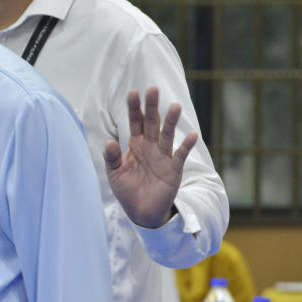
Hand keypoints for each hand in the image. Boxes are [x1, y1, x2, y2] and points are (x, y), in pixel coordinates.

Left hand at [102, 86, 198, 227]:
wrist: (140, 212)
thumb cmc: (127, 190)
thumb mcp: (114, 173)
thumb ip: (111, 157)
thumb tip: (110, 142)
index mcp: (135, 145)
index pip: (135, 123)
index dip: (134, 108)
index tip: (133, 92)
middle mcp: (150, 147)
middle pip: (152, 123)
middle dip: (152, 107)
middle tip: (152, 89)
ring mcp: (163, 157)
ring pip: (167, 135)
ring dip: (170, 121)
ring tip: (174, 106)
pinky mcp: (172, 170)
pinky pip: (180, 156)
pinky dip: (186, 146)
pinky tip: (192, 134)